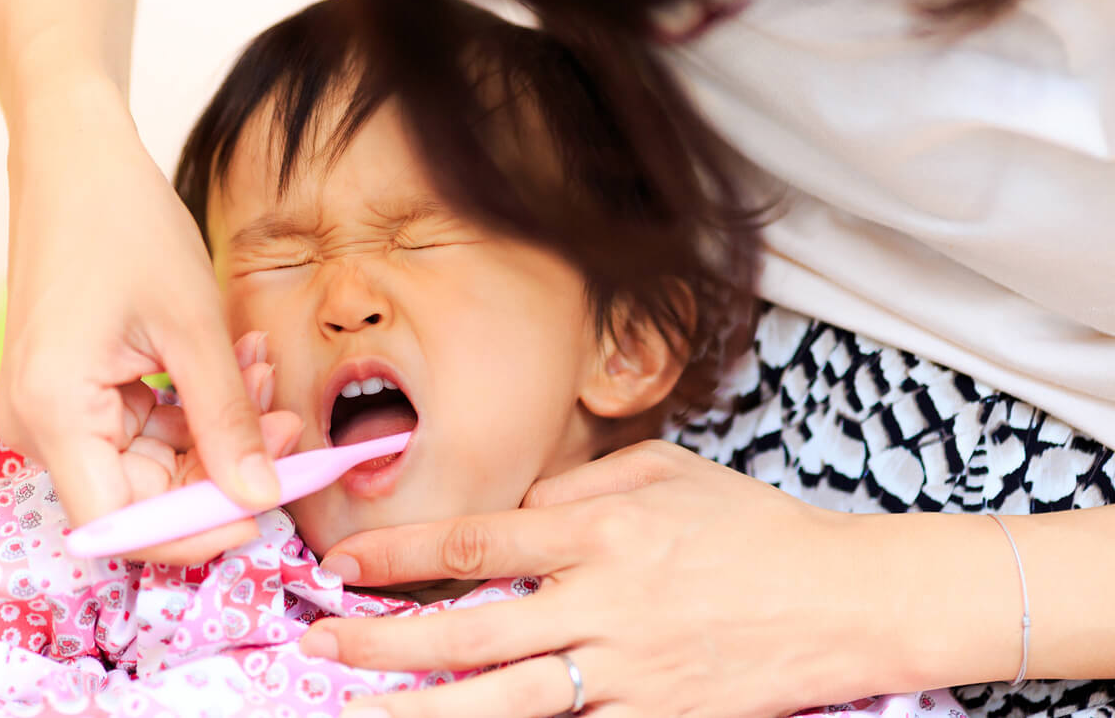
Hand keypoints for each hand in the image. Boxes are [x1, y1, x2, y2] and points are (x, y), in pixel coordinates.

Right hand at [0, 96, 298, 561]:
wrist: (74, 156)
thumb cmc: (122, 223)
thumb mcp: (192, 326)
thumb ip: (227, 420)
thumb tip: (263, 499)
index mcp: (53, 414)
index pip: (121, 526)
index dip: (195, 531)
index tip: (265, 511)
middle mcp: (39, 426)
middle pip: (140, 496)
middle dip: (223, 467)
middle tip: (290, 424)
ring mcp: (55, 410)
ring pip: (151, 461)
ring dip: (217, 429)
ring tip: (263, 368)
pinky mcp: (74, 391)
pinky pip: (143, 426)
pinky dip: (193, 405)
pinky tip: (238, 363)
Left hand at [302, 441, 877, 717]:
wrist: (846, 600)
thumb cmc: (752, 527)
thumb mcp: (666, 471)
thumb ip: (580, 485)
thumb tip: (519, 511)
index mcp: (600, 532)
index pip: (477, 542)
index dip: (402, 554)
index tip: (347, 566)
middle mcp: (602, 604)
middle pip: (469, 631)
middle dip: (384, 642)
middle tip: (319, 645)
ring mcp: (626, 673)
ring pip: (502, 702)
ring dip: (421, 710)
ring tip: (356, 714)